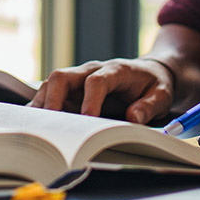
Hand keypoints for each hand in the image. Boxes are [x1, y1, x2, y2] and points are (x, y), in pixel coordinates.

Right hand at [31, 57, 175, 123]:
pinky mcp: (73, 90)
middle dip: (52, 99)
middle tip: (50, 126)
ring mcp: (80, 79)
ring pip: (52, 85)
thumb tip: (132, 118)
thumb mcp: (162, 95)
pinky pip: (51, 94)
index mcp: (116, 70)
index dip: (90, 101)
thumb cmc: (154, 85)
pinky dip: (42, 109)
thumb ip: (149, 106)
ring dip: (42, 105)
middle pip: (63, 77)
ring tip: (38, 129)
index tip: (88, 121)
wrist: (150, 73)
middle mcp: (92, 70)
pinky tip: (38, 126)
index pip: (96, 81)